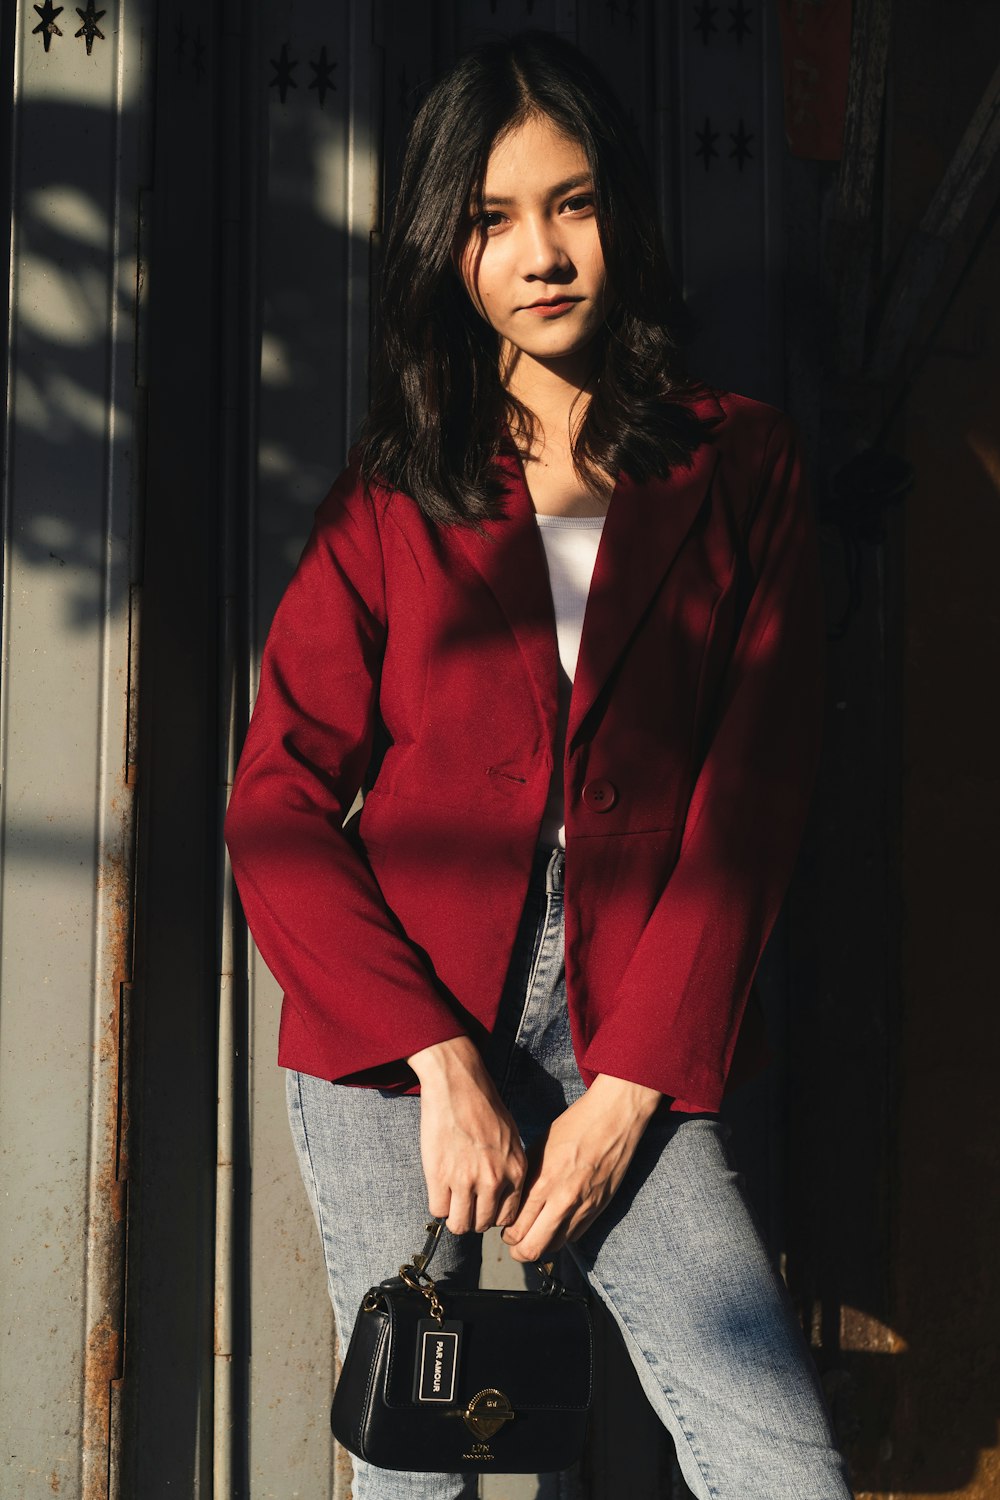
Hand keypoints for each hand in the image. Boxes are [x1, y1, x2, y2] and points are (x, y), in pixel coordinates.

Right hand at [408, 1036, 526, 1235]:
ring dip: (454, 1215)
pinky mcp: (440, 1176)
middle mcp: (494, 1180)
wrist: (457, 1083)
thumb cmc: (484, 1105)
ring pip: (460, 1224)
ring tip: (451, 1199)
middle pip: (482, 1224)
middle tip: (464, 1202)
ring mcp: (466, 1180)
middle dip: (472, 1217)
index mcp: (515, 1171)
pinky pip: (438, 1210)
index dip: (492, 1214)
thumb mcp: (511, 1138)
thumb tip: (500, 1194)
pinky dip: (438, 1203)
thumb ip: (509, 1169)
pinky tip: (439, 1187)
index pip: (507, 1218)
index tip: (483, 1206)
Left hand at [500, 1074, 660, 1262]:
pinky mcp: (599, 1208)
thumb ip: (527, 1179)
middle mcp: (562, 1201)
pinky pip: (574, 1236)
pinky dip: (562, 1234)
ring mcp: (583, 1208)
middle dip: (518, 1249)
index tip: (506, 1227)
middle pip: (531, 1250)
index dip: (506, 1234)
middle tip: (515, 1239)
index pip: (516, 1230)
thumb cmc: (574, 1126)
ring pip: (554, 1247)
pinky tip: (557, 1220)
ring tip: (536, 1230)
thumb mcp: (540, 1147)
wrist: (613, 1119)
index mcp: (543, 1183)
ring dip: (541, 1243)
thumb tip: (513, 1201)